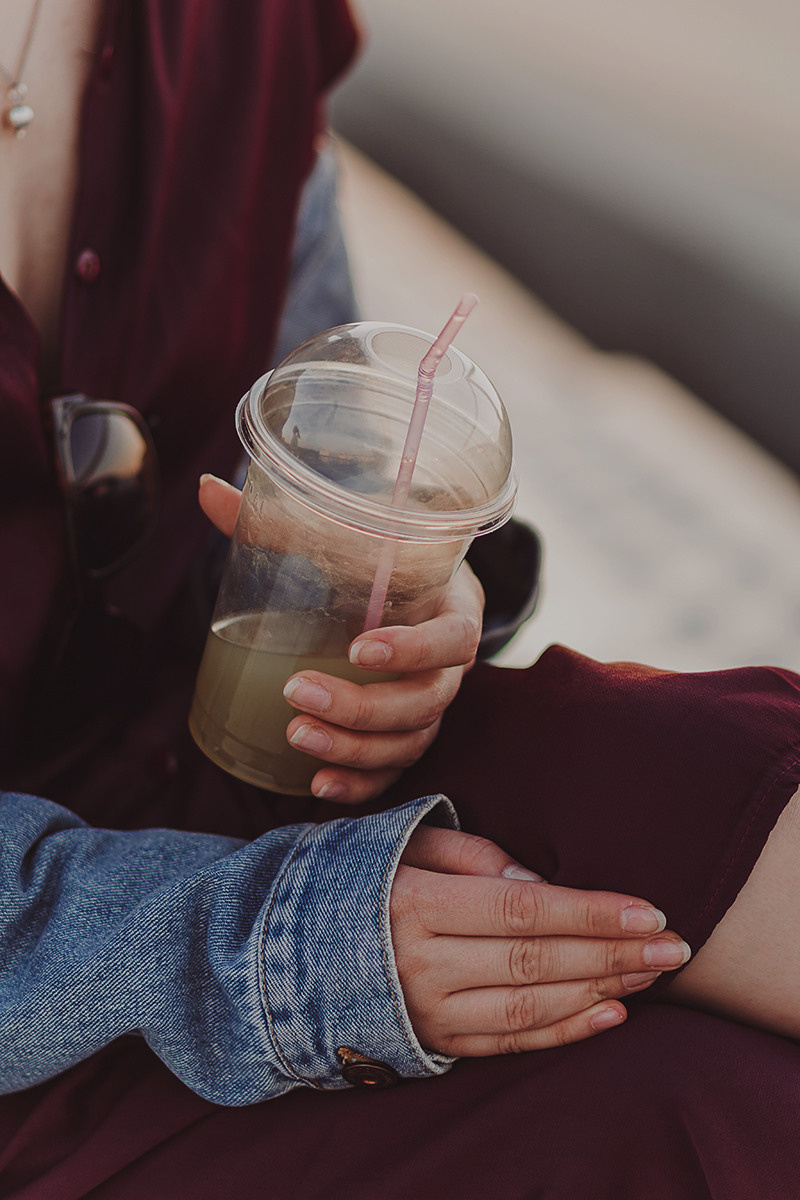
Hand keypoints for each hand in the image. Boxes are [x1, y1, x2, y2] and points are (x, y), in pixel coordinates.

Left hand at [198, 474, 483, 802]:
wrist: (413, 587)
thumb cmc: (376, 558)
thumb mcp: (341, 534)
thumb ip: (278, 518)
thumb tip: (207, 490)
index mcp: (451, 608)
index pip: (453, 638)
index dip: (414, 649)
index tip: (358, 647)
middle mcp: (450, 666)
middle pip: (427, 702)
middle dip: (363, 707)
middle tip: (299, 692)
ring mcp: (433, 705)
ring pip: (411, 742)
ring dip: (355, 748)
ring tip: (296, 737)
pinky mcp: (410, 734)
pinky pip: (397, 772)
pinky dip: (362, 785)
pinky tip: (319, 785)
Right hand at [392, 826, 690, 1054]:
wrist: (295, 948)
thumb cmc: (364, 877)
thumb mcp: (409, 845)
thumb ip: (477, 858)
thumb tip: (544, 885)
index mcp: (414, 903)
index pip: (521, 910)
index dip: (589, 913)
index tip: (648, 911)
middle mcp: (419, 963)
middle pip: (535, 961)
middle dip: (613, 955)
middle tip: (674, 948)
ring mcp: (425, 1011)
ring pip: (528, 1006)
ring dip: (600, 991)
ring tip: (652, 975)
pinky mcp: (432, 1042)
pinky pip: (508, 1043)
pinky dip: (563, 1031)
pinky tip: (610, 1014)